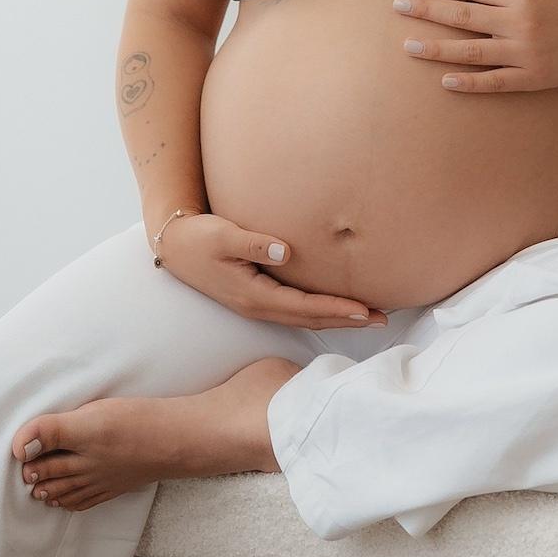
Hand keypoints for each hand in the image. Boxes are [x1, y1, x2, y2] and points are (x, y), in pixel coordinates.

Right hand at [153, 214, 386, 326]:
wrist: (173, 245)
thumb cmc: (198, 237)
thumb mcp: (222, 235)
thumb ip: (253, 243)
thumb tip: (284, 251)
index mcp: (253, 296)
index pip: (305, 307)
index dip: (337, 310)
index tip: (366, 310)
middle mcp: (258, 307)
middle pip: (311, 319)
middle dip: (347, 321)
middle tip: (383, 320)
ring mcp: (257, 305)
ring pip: (306, 317)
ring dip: (338, 319)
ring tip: (369, 316)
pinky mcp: (257, 297)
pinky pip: (297, 310)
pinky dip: (321, 311)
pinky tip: (336, 306)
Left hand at [391, 0, 557, 93]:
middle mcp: (520, 22)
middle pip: (464, 16)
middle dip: (427, 10)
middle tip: (397, 6)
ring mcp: (526, 53)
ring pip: (473, 51)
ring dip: (438, 49)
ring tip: (409, 46)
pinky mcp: (533, 78)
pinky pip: (495, 82)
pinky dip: (469, 83)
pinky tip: (445, 81)